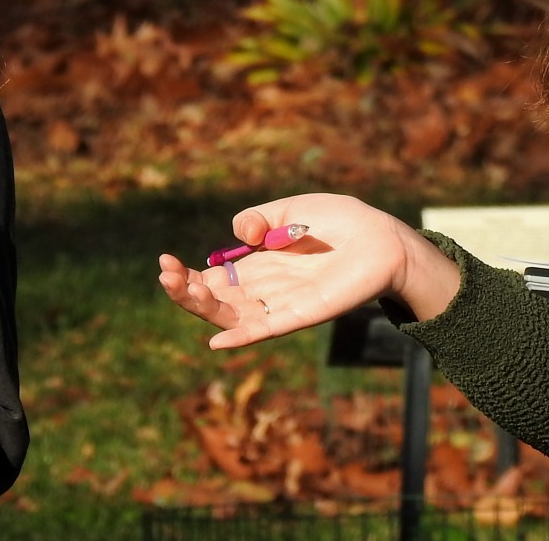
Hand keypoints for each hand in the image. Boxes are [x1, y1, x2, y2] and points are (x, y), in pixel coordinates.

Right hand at [156, 193, 460, 349]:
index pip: (212, 279)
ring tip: (185, 288)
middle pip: (215, 301)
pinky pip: (267, 330)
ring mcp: (281, 304)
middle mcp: (265, 289)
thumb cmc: (341, 222)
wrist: (383, 238)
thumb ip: (259, 217)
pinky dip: (242, 336)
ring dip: (204, 308)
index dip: (186, 275)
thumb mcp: (291, 209)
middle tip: (168, 274)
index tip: (165, 261)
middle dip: (185, 291)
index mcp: (258, 265)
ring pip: (232, 317)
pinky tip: (217, 339)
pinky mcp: (302, 314)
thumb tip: (238, 233)